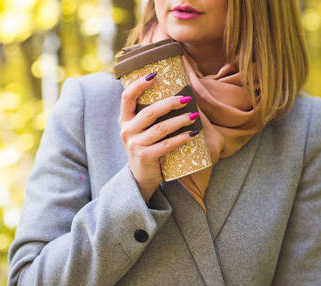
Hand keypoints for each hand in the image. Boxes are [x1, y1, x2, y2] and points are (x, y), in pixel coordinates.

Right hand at [118, 72, 199, 201]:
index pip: (127, 97)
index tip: (154, 73)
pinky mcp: (145, 157)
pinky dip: (181, 138)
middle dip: (170, 103)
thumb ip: (150, 113)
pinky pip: (166, 145)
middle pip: (150, 112)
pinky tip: (193, 134)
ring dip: (180, 121)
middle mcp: (127, 131)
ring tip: (194, 116)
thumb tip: (176, 92)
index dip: (139, 84)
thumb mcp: (141, 129)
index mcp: (125, 120)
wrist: (141, 177)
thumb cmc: (146, 146)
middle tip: (187, 98)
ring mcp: (135, 145)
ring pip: (160, 128)